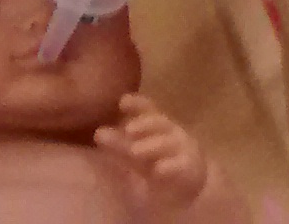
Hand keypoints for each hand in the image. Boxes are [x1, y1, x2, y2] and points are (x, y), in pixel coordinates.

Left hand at [96, 94, 213, 207]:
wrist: (187, 187)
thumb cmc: (157, 164)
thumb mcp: (136, 155)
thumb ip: (120, 144)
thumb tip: (98, 132)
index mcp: (158, 126)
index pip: (148, 109)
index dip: (137, 104)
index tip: (122, 102)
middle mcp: (171, 133)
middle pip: (160, 123)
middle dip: (145, 124)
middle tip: (128, 129)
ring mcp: (183, 150)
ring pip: (169, 143)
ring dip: (152, 145)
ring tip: (135, 151)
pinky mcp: (190, 169)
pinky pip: (181, 165)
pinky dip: (170, 166)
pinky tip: (158, 169)